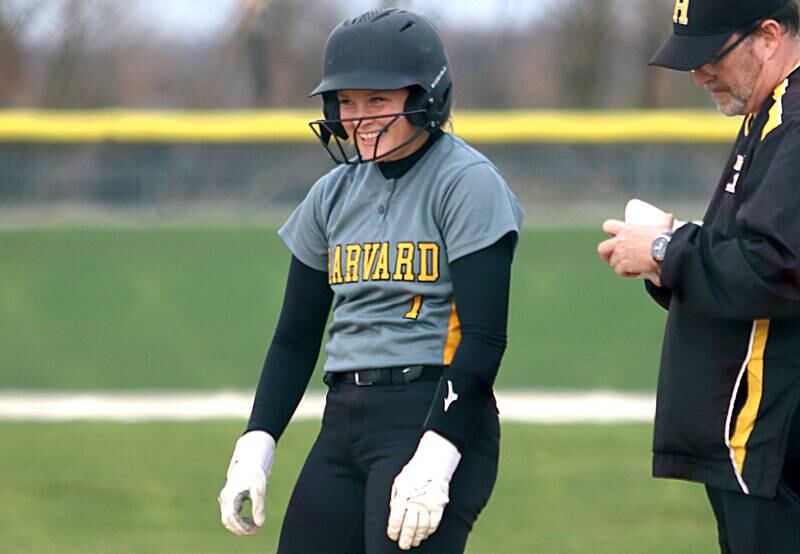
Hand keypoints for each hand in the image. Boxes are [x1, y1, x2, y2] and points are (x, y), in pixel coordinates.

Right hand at [218, 430, 275, 535]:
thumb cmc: (255, 467)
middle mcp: (226, 496)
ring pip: (230, 515)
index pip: (230, 519)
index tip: (254, 530)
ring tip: (254, 525)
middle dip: (240, 528)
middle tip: (254, 530)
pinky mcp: (233, 491)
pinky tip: (250, 516)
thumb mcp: (259, 487)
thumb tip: (260, 524)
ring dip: (240, 523)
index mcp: (230, 496)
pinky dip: (240, 516)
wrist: (253, 449)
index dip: (241, 528)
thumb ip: (258, 506)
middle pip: (228, 519)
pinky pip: (233, 509)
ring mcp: (229, 493)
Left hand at [387, 431, 461, 549]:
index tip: (393, 536)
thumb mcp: (399, 482)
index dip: (393, 531)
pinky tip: (425, 534)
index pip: (395, 521)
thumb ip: (396, 498)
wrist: (433, 462)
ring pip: (422, 529)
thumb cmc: (413, 472)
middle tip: (403, 545)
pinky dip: (429, 531)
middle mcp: (414, 503)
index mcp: (402, 497)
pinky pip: (434, 524)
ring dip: (417, 538)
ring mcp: (428, 505)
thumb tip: (393, 514)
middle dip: (405, 540)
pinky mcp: (439, 506)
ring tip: (414, 541)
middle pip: (409, 528)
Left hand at [597, 218, 672, 284]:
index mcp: (626, 229)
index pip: (608, 226)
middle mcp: (619, 242)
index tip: (614, 236)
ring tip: (628, 266)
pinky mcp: (623, 265)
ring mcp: (620, 254)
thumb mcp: (662, 226)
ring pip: (612, 262)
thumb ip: (665, 221)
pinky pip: (620, 271)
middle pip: (602, 248)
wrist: (664, 251)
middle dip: (605, 253)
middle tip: (613, 256)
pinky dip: (627, 273)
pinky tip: (635, 272)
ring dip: (619, 265)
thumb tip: (670, 216)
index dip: (609, 231)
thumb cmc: (664, 238)